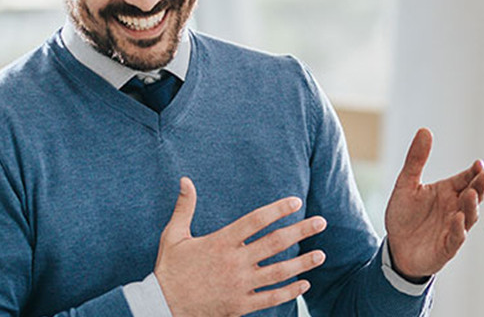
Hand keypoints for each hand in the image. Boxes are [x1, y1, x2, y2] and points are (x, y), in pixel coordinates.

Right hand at [154, 177, 326, 316]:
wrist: (162, 308)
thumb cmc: (170, 269)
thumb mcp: (173, 235)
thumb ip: (184, 207)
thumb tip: (185, 180)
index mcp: (221, 242)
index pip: (255, 221)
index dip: (277, 210)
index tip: (296, 202)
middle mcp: (234, 262)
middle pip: (274, 243)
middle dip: (300, 231)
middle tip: (321, 222)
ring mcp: (239, 285)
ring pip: (278, 272)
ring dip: (302, 263)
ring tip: (322, 254)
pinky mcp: (240, 306)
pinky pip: (270, 298)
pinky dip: (289, 292)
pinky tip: (304, 284)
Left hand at [385, 128, 483, 278]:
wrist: (396, 247)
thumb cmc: (404, 214)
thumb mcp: (406, 182)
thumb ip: (416, 159)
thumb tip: (425, 130)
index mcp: (447, 191)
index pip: (466, 179)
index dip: (474, 172)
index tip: (479, 164)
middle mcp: (454, 208)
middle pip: (473, 196)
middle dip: (479, 186)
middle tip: (483, 175)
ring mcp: (453, 228)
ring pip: (468, 216)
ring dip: (471, 206)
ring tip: (471, 194)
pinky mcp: (446, 247)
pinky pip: (456, 238)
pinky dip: (458, 229)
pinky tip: (456, 218)